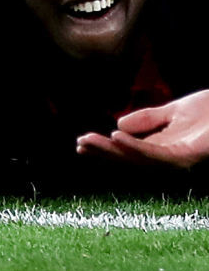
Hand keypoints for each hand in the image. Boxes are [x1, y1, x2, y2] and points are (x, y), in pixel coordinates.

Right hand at [76, 88, 208, 169]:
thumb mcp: (175, 110)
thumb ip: (149, 118)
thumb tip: (117, 126)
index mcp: (166, 147)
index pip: (130, 152)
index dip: (106, 149)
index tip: (82, 142)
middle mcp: (172, 158)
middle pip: (132, 159)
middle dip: (105, 154)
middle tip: (80, 145)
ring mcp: (181, 159)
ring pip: (141, 160)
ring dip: (114, 152)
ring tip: (90, 140)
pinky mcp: (190, 156)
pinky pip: (158, 154)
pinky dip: (135, 147)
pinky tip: (116, 137)